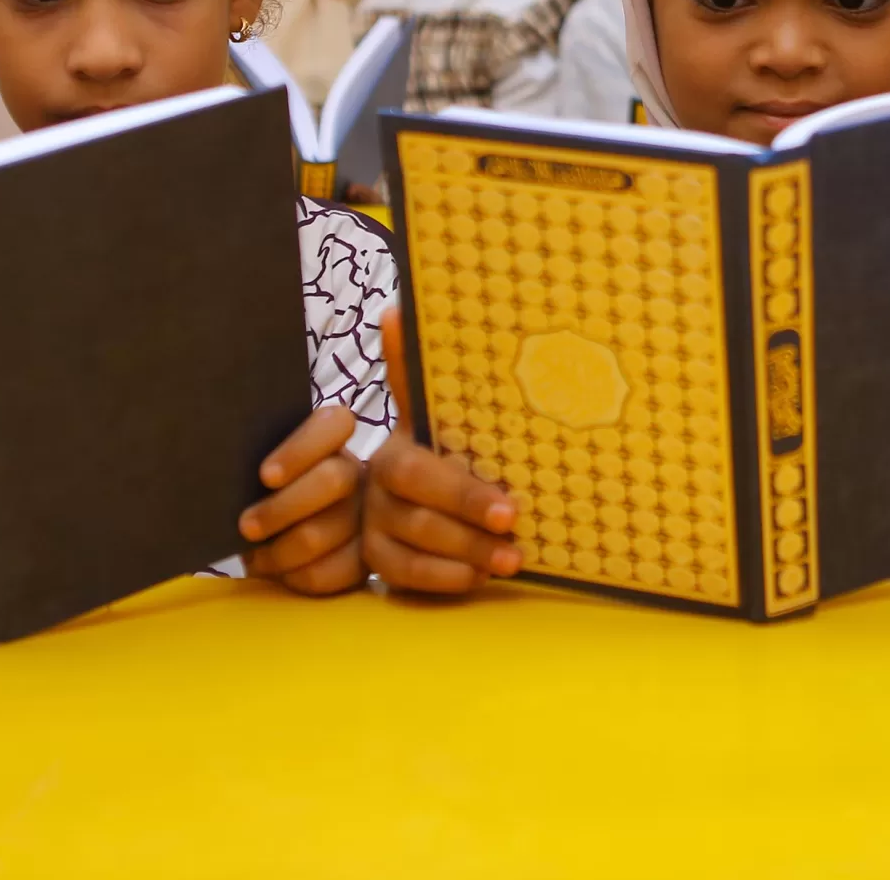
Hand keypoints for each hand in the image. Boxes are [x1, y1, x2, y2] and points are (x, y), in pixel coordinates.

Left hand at [239, 404, 364, 594]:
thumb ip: (253, 460)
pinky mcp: (363, 559)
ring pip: (321, 534)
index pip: (335, 423)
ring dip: (279, 551)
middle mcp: (359, 473)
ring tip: (255, 557)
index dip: (302, 449)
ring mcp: (367, 517)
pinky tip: (279, 574)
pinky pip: (327, 572)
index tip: (265, 476)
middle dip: (281, 508)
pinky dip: (294, 577)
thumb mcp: (262, 467)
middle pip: (331, 480)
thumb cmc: (267, 493)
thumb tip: (220, 471)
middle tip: (246, 526)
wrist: (289, 536)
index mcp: (334, 441)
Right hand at [359, 306, 522, 593]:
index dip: (462, 494)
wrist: (418, 488)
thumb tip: (395, 309)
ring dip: (467, 554)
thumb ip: (417, 369)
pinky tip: (480, 578)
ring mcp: (374, 527)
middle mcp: (378, 487)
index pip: (421, 473)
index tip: (509, 509)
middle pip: (419, 513)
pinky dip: (446, 579)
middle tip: (515, 529)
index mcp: (398, 448)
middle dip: (469, 521)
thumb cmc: (446, 443)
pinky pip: (404, 577)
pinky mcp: (376, 562)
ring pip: (413, 548)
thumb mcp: (439, 410)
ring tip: (512, 559)